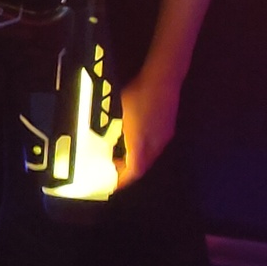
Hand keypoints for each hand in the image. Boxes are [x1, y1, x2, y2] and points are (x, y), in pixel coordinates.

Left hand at [115, 67, 182, 188]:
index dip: (121, 181)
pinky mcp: (167, 130)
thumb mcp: (118, 113)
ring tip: (117, 158)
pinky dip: (141, 151)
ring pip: (148, 157)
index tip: (111, 185)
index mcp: (141, 144)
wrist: (163, 80)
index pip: (133, 172)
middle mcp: (155, 145)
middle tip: (110, 172)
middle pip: (142, 167)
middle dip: (126, 173)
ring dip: (134, 161)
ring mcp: (164, 137)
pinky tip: (131, 142)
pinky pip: (153, 148)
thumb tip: (98, 138)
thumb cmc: (138, 94)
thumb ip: (110, 129)